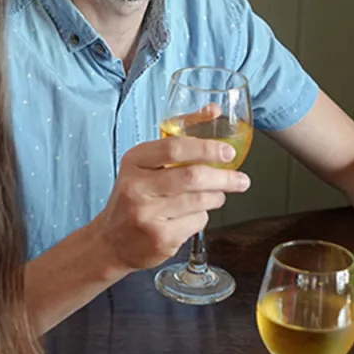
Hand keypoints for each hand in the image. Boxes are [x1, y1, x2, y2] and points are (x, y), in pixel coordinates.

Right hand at [94, 138, 250, 272]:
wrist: (112, 242)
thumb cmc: (134, 197)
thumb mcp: (145, 165)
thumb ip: (179, 138)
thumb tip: (213, 111)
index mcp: (134, 162)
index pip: (173, 148)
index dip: (206, 148)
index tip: (228, 152)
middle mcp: (136, 187)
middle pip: (192, 177)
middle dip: (224, 178)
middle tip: (241, 180)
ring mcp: (147, 215)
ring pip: (200, 201)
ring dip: (216, 197)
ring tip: (217, 196)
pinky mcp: (160, 238)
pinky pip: (197, 222)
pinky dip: (202, 217)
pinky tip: (192, 216)